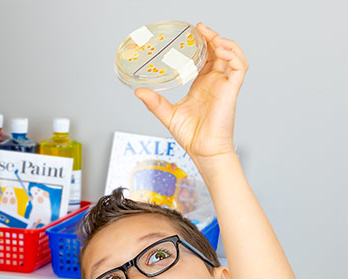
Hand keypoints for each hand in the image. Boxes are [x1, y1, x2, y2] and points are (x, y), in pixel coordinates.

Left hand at [135, 23, 247, 162]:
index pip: (205, 58)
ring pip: (231, 55)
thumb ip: (154, 102)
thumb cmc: (190, 136)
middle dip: (211, 37)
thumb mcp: (167, 115)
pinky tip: (220, 49)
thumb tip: (138, 91)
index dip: (201, 44)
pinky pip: (239, 67)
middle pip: (218, 52)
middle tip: (198, 27)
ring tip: (210, 34)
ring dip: (223, 42)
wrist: (203, 150)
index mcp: (201, 86)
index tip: (191, 33)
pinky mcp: (232, 90)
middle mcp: (214, 83)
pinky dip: (233, 54)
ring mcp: (224, 85)